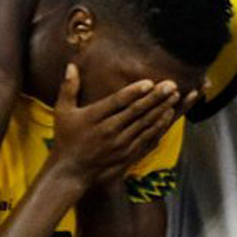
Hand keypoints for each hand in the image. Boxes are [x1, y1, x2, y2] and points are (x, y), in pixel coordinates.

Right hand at [49, 65, 183, 183]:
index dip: (134, 92)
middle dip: (155, 97)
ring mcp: (120, 144)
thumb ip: (68, 88)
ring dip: (161, 109)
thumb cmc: (66, 138)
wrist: (72, 171)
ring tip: (175, 96)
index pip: (117, 102)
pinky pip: (147, 137)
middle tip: (171, 85)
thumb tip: (71, 65)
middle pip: (136, 111)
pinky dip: (159, 126)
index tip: (149, 82)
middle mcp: (108, 130)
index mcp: (93, 117)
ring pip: (145, 124)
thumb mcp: (62, 112)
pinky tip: (168, 115)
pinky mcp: (128, 154)